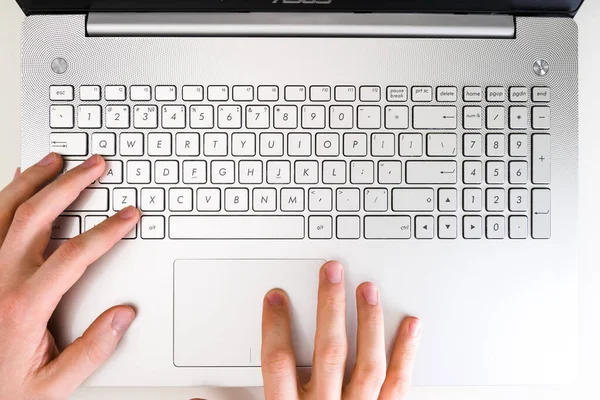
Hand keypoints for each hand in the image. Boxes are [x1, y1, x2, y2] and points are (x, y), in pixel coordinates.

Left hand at [0, 154, 139, 399]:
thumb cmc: (1, 390)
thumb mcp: (52, 387)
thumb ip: (92, 351)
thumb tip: (123, 315)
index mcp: (24, 305)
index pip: (75, 254)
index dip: (107, 230)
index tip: (128, 215)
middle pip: (36, 216)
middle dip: (71, 184)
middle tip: (94, 164)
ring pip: (5, 210)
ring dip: (33, 180)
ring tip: (54, 160)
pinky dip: (3, 197)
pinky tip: (15, 184)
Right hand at [261, 261, 420, 399]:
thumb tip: (198, 399)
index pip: (279, 364)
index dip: (275, 327)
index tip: (276, 298)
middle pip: (329, 352)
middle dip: (330, 308)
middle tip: (332, 273)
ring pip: (367, 364)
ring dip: (368, 324)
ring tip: (367, 290)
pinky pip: (399, 386)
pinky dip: (407, 354)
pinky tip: (411, 327)